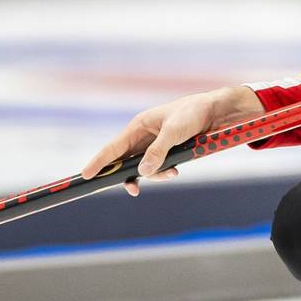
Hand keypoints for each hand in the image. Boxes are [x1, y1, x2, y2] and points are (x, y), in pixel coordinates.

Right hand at [80, 86, 263, 196]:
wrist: (215, 111)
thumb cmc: (192, 114)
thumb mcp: (174, 132)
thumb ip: (158, 152)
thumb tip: (142, 172)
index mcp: (139, 125)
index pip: (113, 147)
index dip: (99, 162)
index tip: (86, 175)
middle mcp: (143, 135)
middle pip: (126, 161)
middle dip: (129, 175)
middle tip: (134, 189)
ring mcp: (154, 144)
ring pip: (143, 167)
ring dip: (155, 174)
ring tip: (172, 173)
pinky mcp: (165, 150)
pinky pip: (157, 167)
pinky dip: (164, 172)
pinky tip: (175, 171)